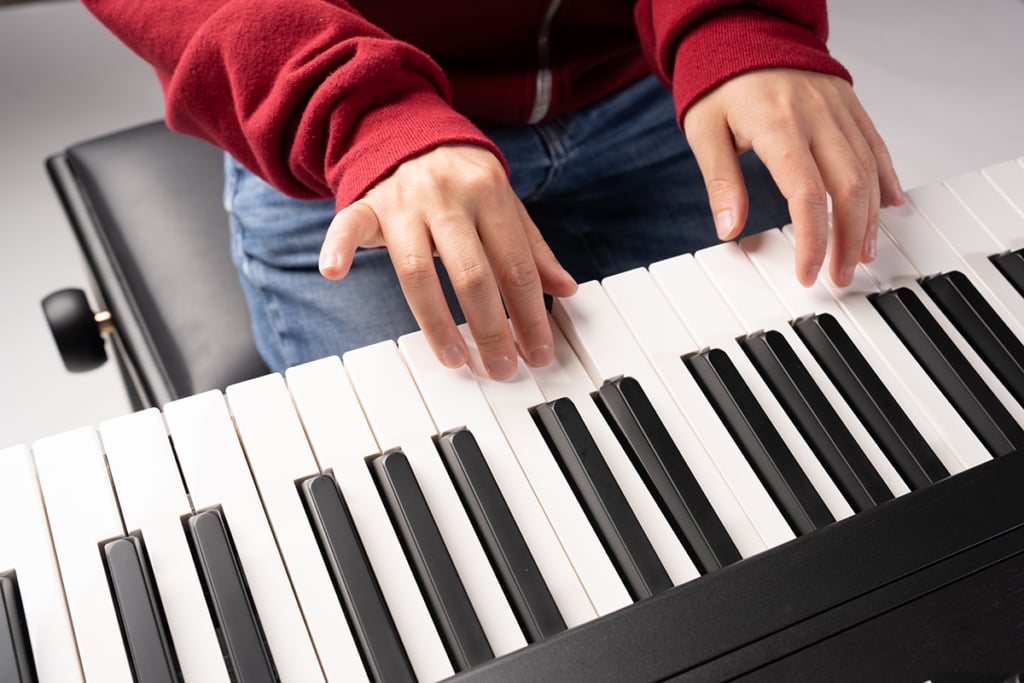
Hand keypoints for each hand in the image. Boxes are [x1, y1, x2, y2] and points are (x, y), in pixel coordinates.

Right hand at [318, 144, 576, 378]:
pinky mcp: (365, 203)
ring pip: (418, 270)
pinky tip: (334, 272)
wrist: (407, 126)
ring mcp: (404, 200)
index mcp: (489, 193)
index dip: (530, 315)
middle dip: (491, 328)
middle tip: (502, 367)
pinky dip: (339, 247)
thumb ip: (532, 247)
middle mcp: (448, 195)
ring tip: (456, 358)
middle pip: (473, 274)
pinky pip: (348, 226)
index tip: (538, 353)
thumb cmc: (460, 175)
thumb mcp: (503, 201)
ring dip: (437, 322)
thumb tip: (565, 288)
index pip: (516, 266)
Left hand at [682, 68, 904, 287]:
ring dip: (870, 219)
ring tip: (861, 254)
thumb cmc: (720, 84)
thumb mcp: (705, 132)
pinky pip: (876, 145)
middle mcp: (817, 117)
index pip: (806, 195)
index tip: (808, 273)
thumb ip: (721, 182)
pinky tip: (890, 207)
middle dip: (847, 239)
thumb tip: (728, 230)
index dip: (812, 240)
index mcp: (779, 126)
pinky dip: (886, 179)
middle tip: (840, 275)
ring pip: (869, 170)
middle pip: (848, 187)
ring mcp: (838, 109)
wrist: (742, 31)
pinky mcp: (850, 105)